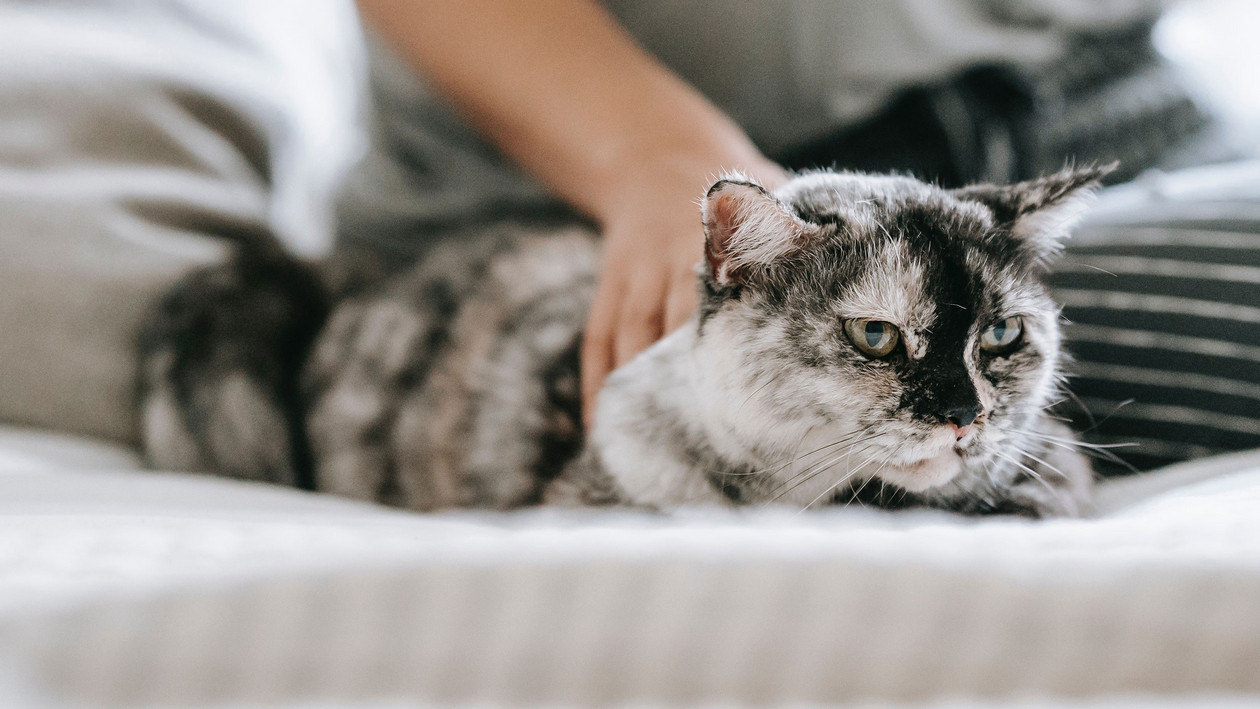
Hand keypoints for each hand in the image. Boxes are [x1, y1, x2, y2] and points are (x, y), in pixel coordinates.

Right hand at [580, 158, 786, 428]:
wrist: (655, 158)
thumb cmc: (738, 200)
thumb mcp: (775, 201)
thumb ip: (805, 242)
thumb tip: (868, 281)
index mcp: (718, 246)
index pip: (729, 308)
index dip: (741, 352)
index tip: (762, 403)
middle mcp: (670, 263)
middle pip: (677, 335)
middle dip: (695, 391)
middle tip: (713, 450)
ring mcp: (635, 278)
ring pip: (634, 344)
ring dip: (645, 398)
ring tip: (659, 455)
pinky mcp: (608, 290)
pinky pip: (598, 342)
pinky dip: (600, 386)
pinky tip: (603, 430)